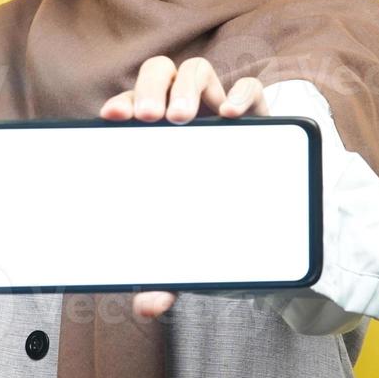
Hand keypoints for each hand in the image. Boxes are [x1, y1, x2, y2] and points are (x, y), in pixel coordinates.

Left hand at [98, 56, 268, 320]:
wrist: (267, 216)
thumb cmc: (214, 223)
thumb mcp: (188, 249)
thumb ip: (165, 275)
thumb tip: (146, 307)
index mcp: (156, 137)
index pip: (132, 105)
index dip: (121, 103)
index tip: (111, 117)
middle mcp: (185, 113)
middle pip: (160, 73)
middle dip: (150, 88)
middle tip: (148, 119)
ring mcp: (220, 109)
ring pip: (197, 69)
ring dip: (185, 87)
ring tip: (180, 117)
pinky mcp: (259, 114)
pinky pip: (252, 86)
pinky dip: (240, 93)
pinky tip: (231, 114)